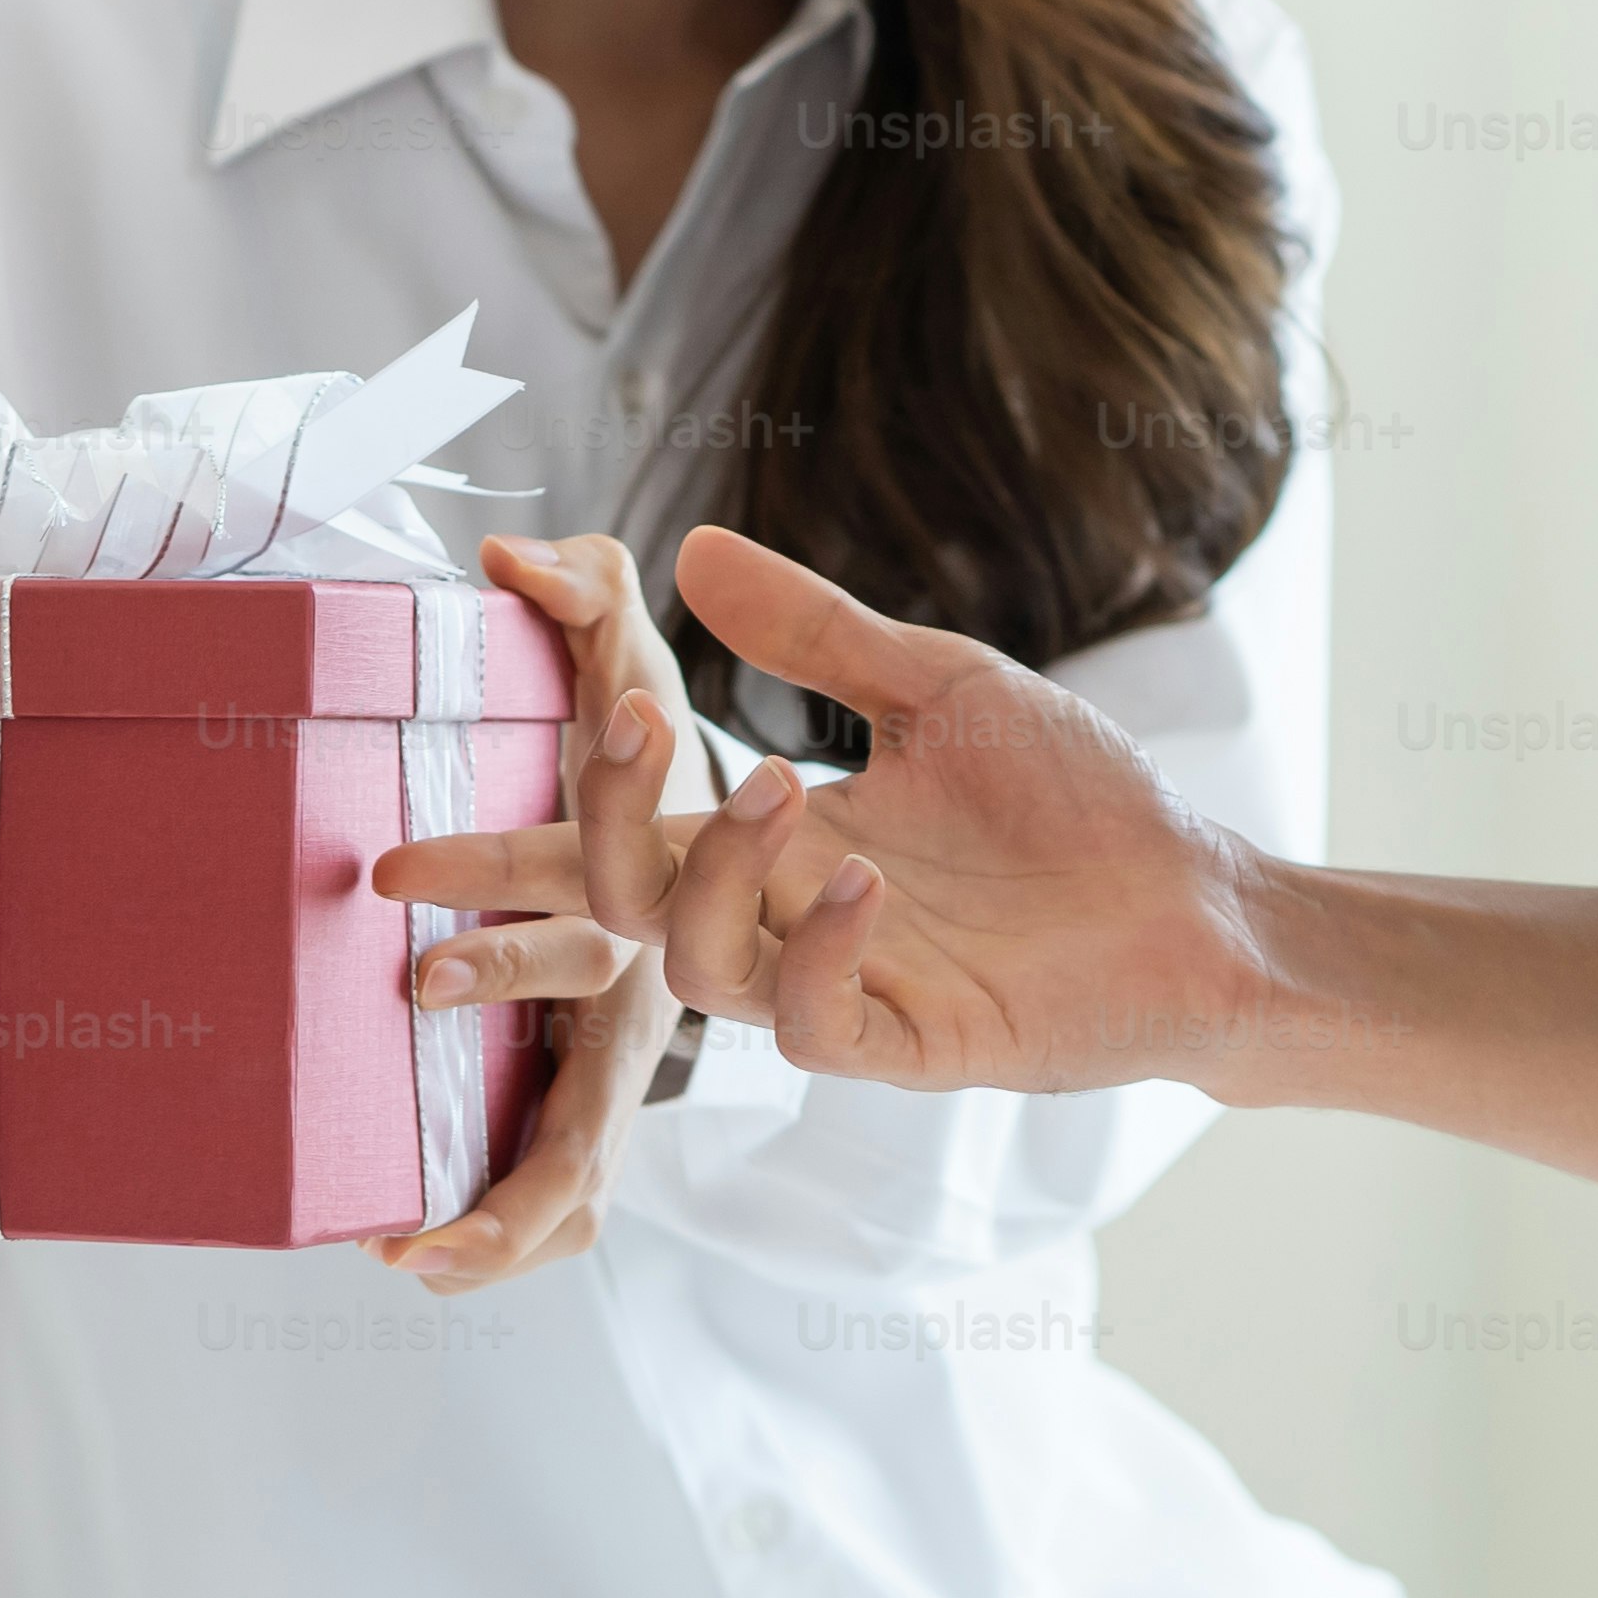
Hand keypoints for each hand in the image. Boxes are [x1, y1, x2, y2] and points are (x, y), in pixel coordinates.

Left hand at [335, 530, 682, 1291]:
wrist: (731, 838)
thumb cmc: (649, 736)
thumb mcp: (626, 652)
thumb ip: (584, 593)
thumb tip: (514, 560)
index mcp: (655, 877)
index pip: (578, 874)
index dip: (494, 876)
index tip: (393, 878)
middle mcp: (648, 980)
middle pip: (586, 1057)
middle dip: (492, 1090)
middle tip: (396, 1083)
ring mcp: (626, 1051)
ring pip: (587, 1162)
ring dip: (510, 1216)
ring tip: (411, 1258)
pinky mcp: (599, 1098)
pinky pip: (569, 1185)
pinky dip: (512, 1231)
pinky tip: (417, 1259)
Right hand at [372, 525, 1268, 1099]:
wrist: (1198, 897)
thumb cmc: (1074, 803)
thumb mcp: (937, 685)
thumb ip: (812, 631)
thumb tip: (687, 551)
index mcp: (767, 844)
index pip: (606, 840)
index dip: (505, 838)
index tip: (399, 834)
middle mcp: (778, 922)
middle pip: (615, 904)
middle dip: (560, 847)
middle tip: (615, 730)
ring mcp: (840, 990)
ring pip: (699, 967)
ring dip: (717, 869)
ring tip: (785, 782)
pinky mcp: (913, 1046)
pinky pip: (819, 1025)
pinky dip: (823, 949)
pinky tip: (867, 879)